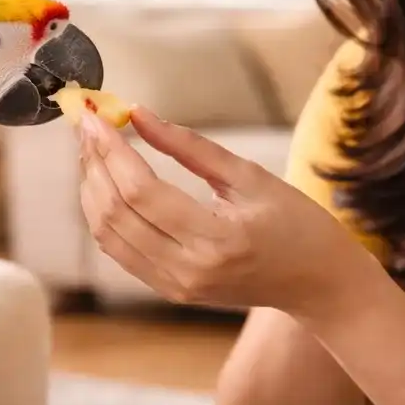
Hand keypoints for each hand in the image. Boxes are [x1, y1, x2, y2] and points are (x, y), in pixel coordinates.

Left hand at [76, 107, 372, 312]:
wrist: (317, 284)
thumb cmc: (297, 224)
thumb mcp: (251, 176)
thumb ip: (191, 146)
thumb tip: (138, 114)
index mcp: (219, 238)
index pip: (142, 191)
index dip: (112, 150)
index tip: (97, 116)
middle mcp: (190, 269)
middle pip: (117, 212)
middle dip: (95, 163)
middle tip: (87, 125)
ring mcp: (176, 286)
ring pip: (108, 234)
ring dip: (91, 188)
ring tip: (92, 149)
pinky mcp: (170, 290)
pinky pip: (119, 251)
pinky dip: (103, 214)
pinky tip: (103, 183)